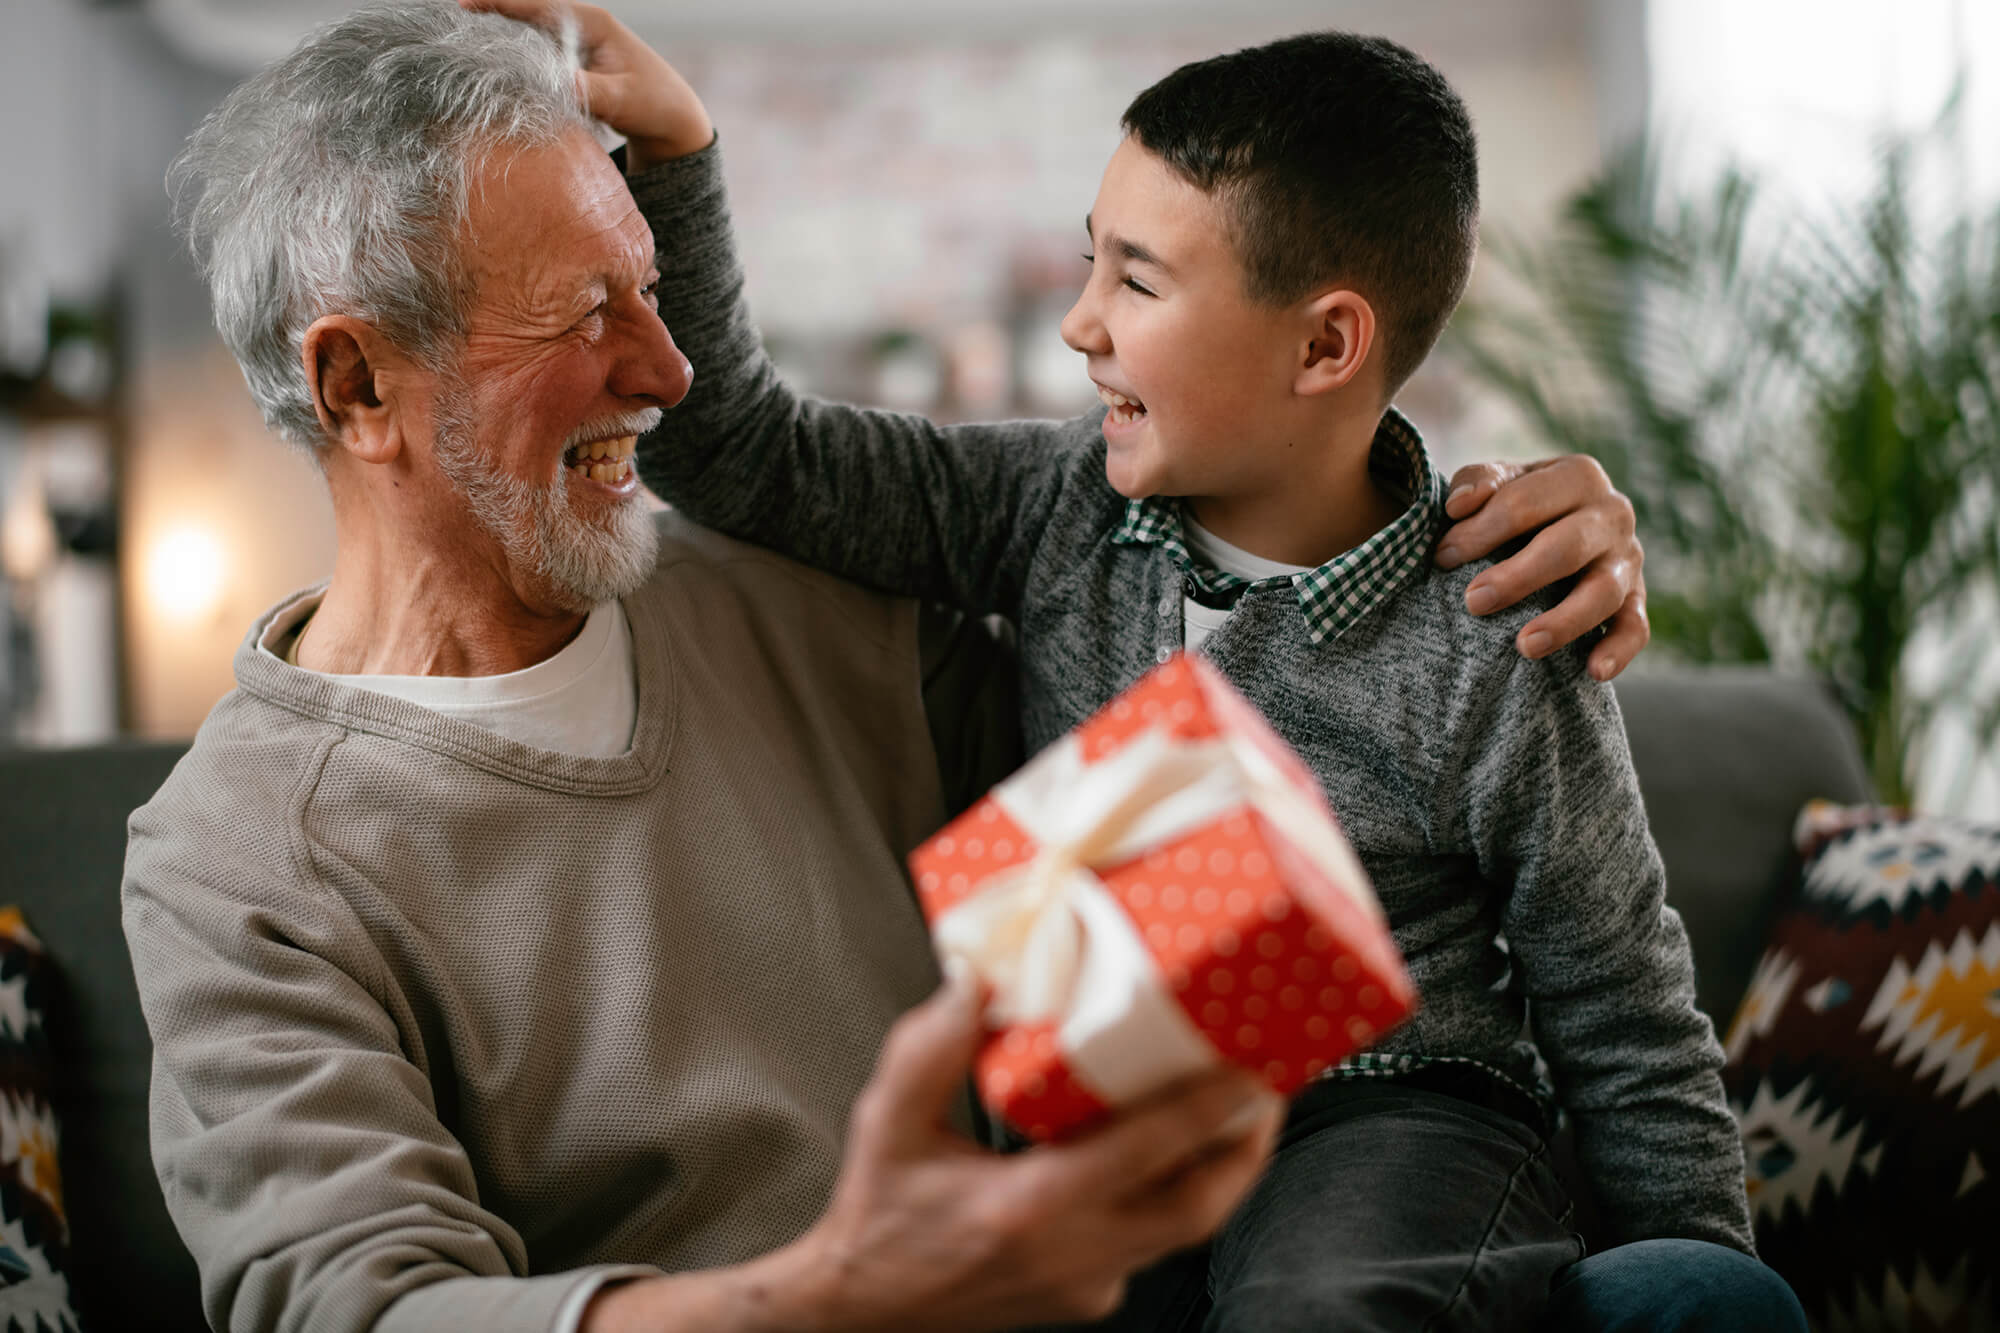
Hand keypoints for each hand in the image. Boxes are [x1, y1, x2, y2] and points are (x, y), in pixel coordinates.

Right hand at [458, 0, 712, 169]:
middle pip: (524, 14)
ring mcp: (573, 43)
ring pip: (527, 34)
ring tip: (456, 42)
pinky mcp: (570, 62)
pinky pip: (534, 53)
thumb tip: (555, 84)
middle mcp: (579, 26)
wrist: (673, 118)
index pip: (537, 5)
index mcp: (591, 23)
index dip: (499, 2)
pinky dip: (512, 57)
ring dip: (496, 36)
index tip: (464, 3)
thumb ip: (589, 90)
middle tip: (447, 25)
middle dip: (488, 15)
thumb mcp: (621, 98)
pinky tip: (487, 68)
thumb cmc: (653, 104)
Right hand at [782, 979, 1279, 1330]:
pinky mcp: (1088, 1295)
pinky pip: (1149, 1240)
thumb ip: (931, 1047)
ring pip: (1182, 1228)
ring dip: (1218, 1170)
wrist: (862, 1309)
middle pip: (1198, 1207)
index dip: (1204, 1111)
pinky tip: (1166, 1150)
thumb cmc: (876, 1212)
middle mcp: (1073, 1254)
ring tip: (1238, 1108)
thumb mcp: (888, 1120)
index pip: (1142, 1155)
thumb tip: (976, 977)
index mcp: (1028, 1208)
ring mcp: (1088, 1282)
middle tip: (1268, 1084)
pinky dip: (1170, 1193)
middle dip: (1246, 1146)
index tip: (1247, 1069)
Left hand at [1435, 455, 1647, 681]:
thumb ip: (1478, 481)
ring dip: (1565, 621)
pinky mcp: (1635, 598)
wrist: (1563, 521)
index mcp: (1577, 476)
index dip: (1480, 531)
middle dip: (1518, 577)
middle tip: (1473, 601)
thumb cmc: (1521, 501)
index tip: (1443, 557)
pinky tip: (1594, 672)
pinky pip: (1635, 628)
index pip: (1525, 503)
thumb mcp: (1501, 481)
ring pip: (1604, 592)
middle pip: (1566, 547)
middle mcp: (1612, 513)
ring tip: (1524, 646)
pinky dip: (1619, 650)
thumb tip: (1459, 506)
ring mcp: (1628, 558)